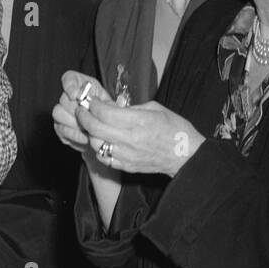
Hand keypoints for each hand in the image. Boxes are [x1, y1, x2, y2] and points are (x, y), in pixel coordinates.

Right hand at [52, 70, 112, 170]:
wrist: (105, 132)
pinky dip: (75, 134)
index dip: (70, 85)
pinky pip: (61, 129)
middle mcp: (68, 96)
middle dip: (77, 109)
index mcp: (82, 85)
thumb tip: (117, 104)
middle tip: (89, 115)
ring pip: (58, 113)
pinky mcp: (60, 127)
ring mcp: (61, 112)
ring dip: (74, 121)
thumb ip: (110, 103)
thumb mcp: (113, 105)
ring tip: (88, 127)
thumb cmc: (108, 116)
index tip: (76, 94)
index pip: (69, 78)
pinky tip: (86, 136)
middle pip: (63, 98)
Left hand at [74, 97, 204, 176]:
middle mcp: (130, 139)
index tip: (91, 101)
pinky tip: (102, 141)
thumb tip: (111, 105)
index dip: (93, 105)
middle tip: (81, 111)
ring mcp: (126, 155)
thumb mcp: (155, 108)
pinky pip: (103, 157)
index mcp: (139, 121)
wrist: (186, 155)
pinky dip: (99, 148)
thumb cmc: (175, 128)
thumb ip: (131, 108)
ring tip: (92, 125)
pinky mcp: (126, 166)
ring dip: (90, 133)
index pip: (105, 113)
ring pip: (95, 143)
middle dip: (84, 117)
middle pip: (95, 128)